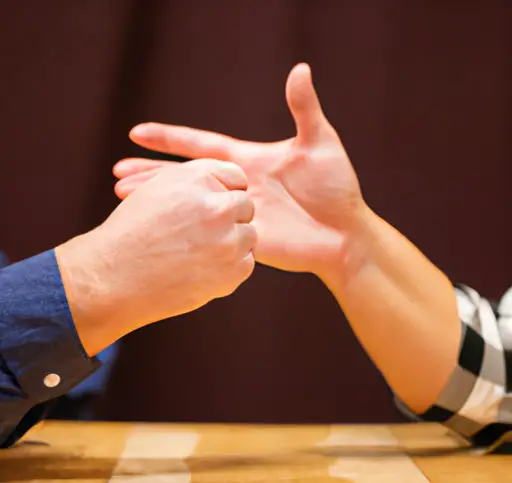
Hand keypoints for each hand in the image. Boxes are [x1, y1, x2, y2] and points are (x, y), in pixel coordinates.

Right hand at [56, 159, 255, 354]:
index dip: (225, 191)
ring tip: (199, 252)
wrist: (113, 277)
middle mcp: (218, 206)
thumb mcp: (158, 189)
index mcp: (199, 179)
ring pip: (248, 236)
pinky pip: (245, 263)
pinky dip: (229, 268)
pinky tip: (201, 269)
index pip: (235, 176)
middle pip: (246, 206)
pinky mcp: (232, 271)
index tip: (213, 205)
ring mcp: (228, 241)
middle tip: (204, 233)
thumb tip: (232, 184)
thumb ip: (197, 181)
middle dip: (230, 217)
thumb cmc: (132, 232)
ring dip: (231, 243)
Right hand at [113, 63, 366, 277]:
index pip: (200, 146)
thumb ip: (304, 110)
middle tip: (118, 173)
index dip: (171, 140)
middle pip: (185, 178)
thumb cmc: (335, 187)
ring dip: (159, 202)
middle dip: (152, 174)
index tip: (138, 133)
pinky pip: (208, 234)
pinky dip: (185, 233)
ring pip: (190, 206)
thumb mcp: (319, 143)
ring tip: (125, 199)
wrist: (344, 233)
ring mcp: (236, 214)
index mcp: (247, 161)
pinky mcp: (242, 239)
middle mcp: (236, 188)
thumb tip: (300, 68)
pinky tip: (163, 233)